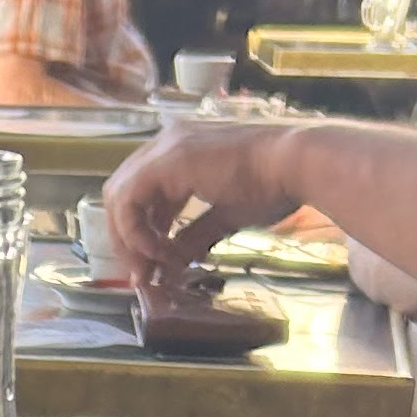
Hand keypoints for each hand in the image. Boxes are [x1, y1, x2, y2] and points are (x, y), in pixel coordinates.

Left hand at [102, 119, 307, 284]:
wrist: (297, 163)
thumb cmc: (274, 184)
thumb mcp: (225, 216)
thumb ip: (193, 236)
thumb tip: (172, 265)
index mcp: (181, 151)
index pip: (141, 192)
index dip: (140, 232)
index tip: (151, 265)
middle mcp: (168, 143)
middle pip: (122, 194)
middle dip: (127, 238)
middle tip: (140, 273)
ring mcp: (166, 147)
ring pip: (119, 196)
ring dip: (129, 239)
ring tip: (150, 269)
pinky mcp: (168, 159)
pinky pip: (129, 200)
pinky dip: (136, 231)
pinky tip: (158, 252)